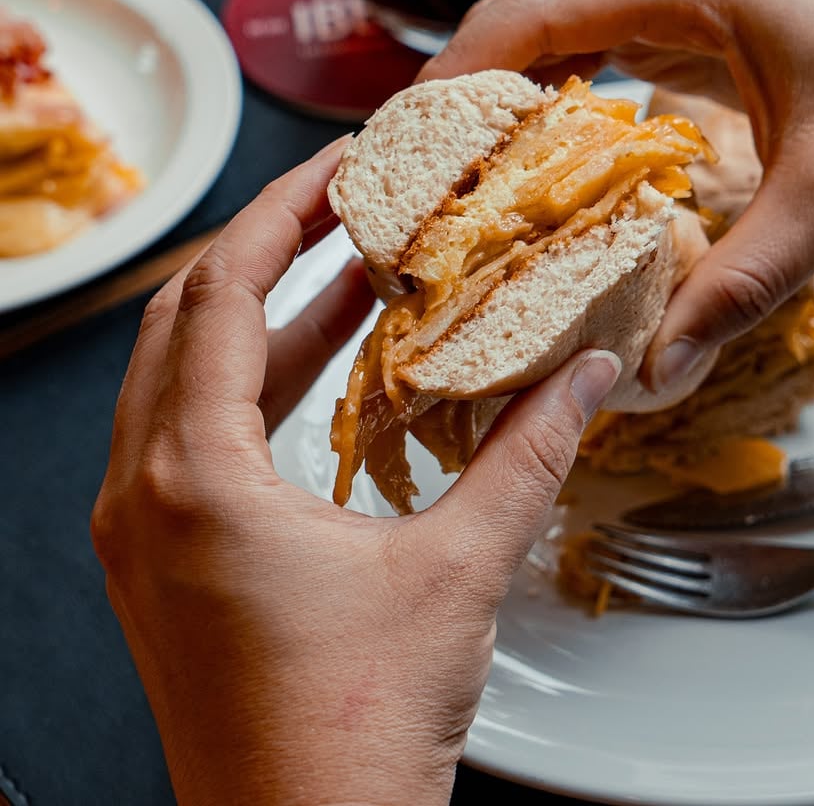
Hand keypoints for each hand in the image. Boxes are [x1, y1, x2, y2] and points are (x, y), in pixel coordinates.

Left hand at [90, 140, 620, 805]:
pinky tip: (327, 370)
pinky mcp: (165, 566)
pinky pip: (193, 435)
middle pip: (185, 317)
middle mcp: (141, 496)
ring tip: (352, 272)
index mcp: (193, 480)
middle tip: (343, 203)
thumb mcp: (457, 575)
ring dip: (265, 317)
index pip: (219, 291)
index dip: (280, 211)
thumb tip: (587, 379)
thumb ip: (528, 459)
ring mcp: (142, 535)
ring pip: (185, 377)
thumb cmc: (354, 732)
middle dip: (265, 248)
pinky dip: (256, 385)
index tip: (337, 166)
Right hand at [421, 0, 813, 393]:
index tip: (402, 147)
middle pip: (526, 24)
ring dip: (504, 105)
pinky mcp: (694, 38)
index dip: (455, 77)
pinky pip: (597, 62)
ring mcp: (680, 6)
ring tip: (453, 183)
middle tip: (413, 181)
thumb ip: (742, 284)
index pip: (531, 14)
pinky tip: (535, 171)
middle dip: (464, 98)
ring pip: (557, 41)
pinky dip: (554, 111)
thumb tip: (659, 371)